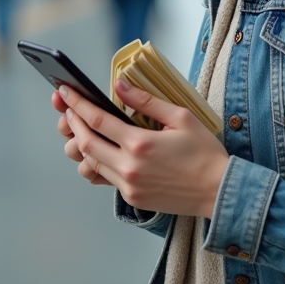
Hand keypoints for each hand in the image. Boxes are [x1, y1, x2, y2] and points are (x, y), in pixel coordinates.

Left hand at [52, 81, 229, 217]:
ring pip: (91, 164)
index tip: (66, 92)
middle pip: (86, 144)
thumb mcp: (181, 117)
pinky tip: (101, 151)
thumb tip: (120, 85)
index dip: (77, 104)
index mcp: (140, 143)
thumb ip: (146, 101)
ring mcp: (129, 186)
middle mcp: (129, 167)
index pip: (97, 120)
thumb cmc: (204, 153)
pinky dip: (97, 163)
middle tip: (69, 109)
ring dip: (82, 145)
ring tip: (82, 129)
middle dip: (73, 124)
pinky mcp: (134, 198)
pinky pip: (105, 179)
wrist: (218, 190)